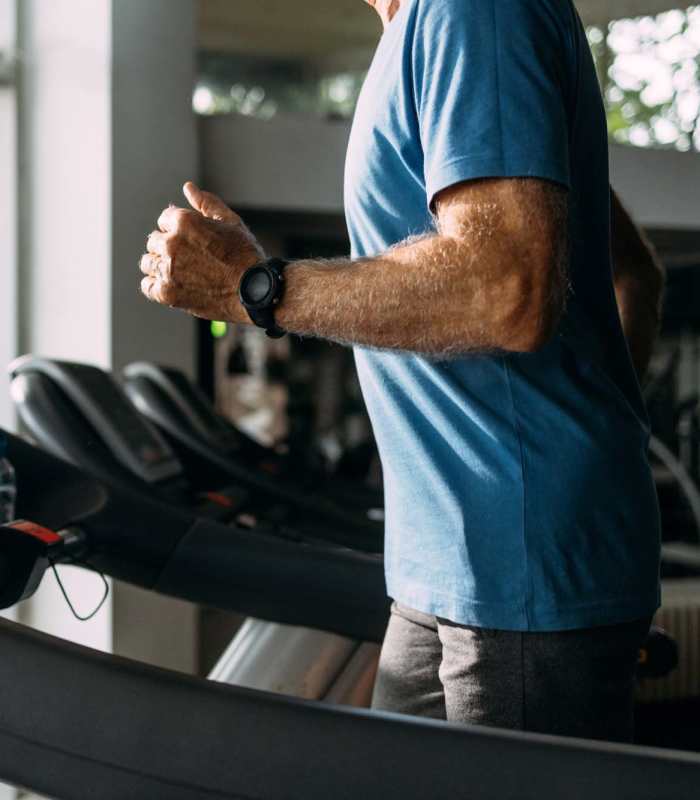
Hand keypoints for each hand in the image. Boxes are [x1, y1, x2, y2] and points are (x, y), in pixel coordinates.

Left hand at [140, 182, 264, 320]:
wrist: (255, 290)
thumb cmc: (246, 255)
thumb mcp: (231, 222)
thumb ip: (206, 203)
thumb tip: (188, 187)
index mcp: (184, 221)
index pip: (165, 219)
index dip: (179, 230)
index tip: (193, 242)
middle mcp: (171, 243)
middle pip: (154, 241)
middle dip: (169, 247)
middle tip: (191, 260)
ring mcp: (167, 269)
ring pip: (148, 262)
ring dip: (160, 266)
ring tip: (182, 273)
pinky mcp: (167, 293)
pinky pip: (148, 287)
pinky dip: (157, 286)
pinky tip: (174, 286)